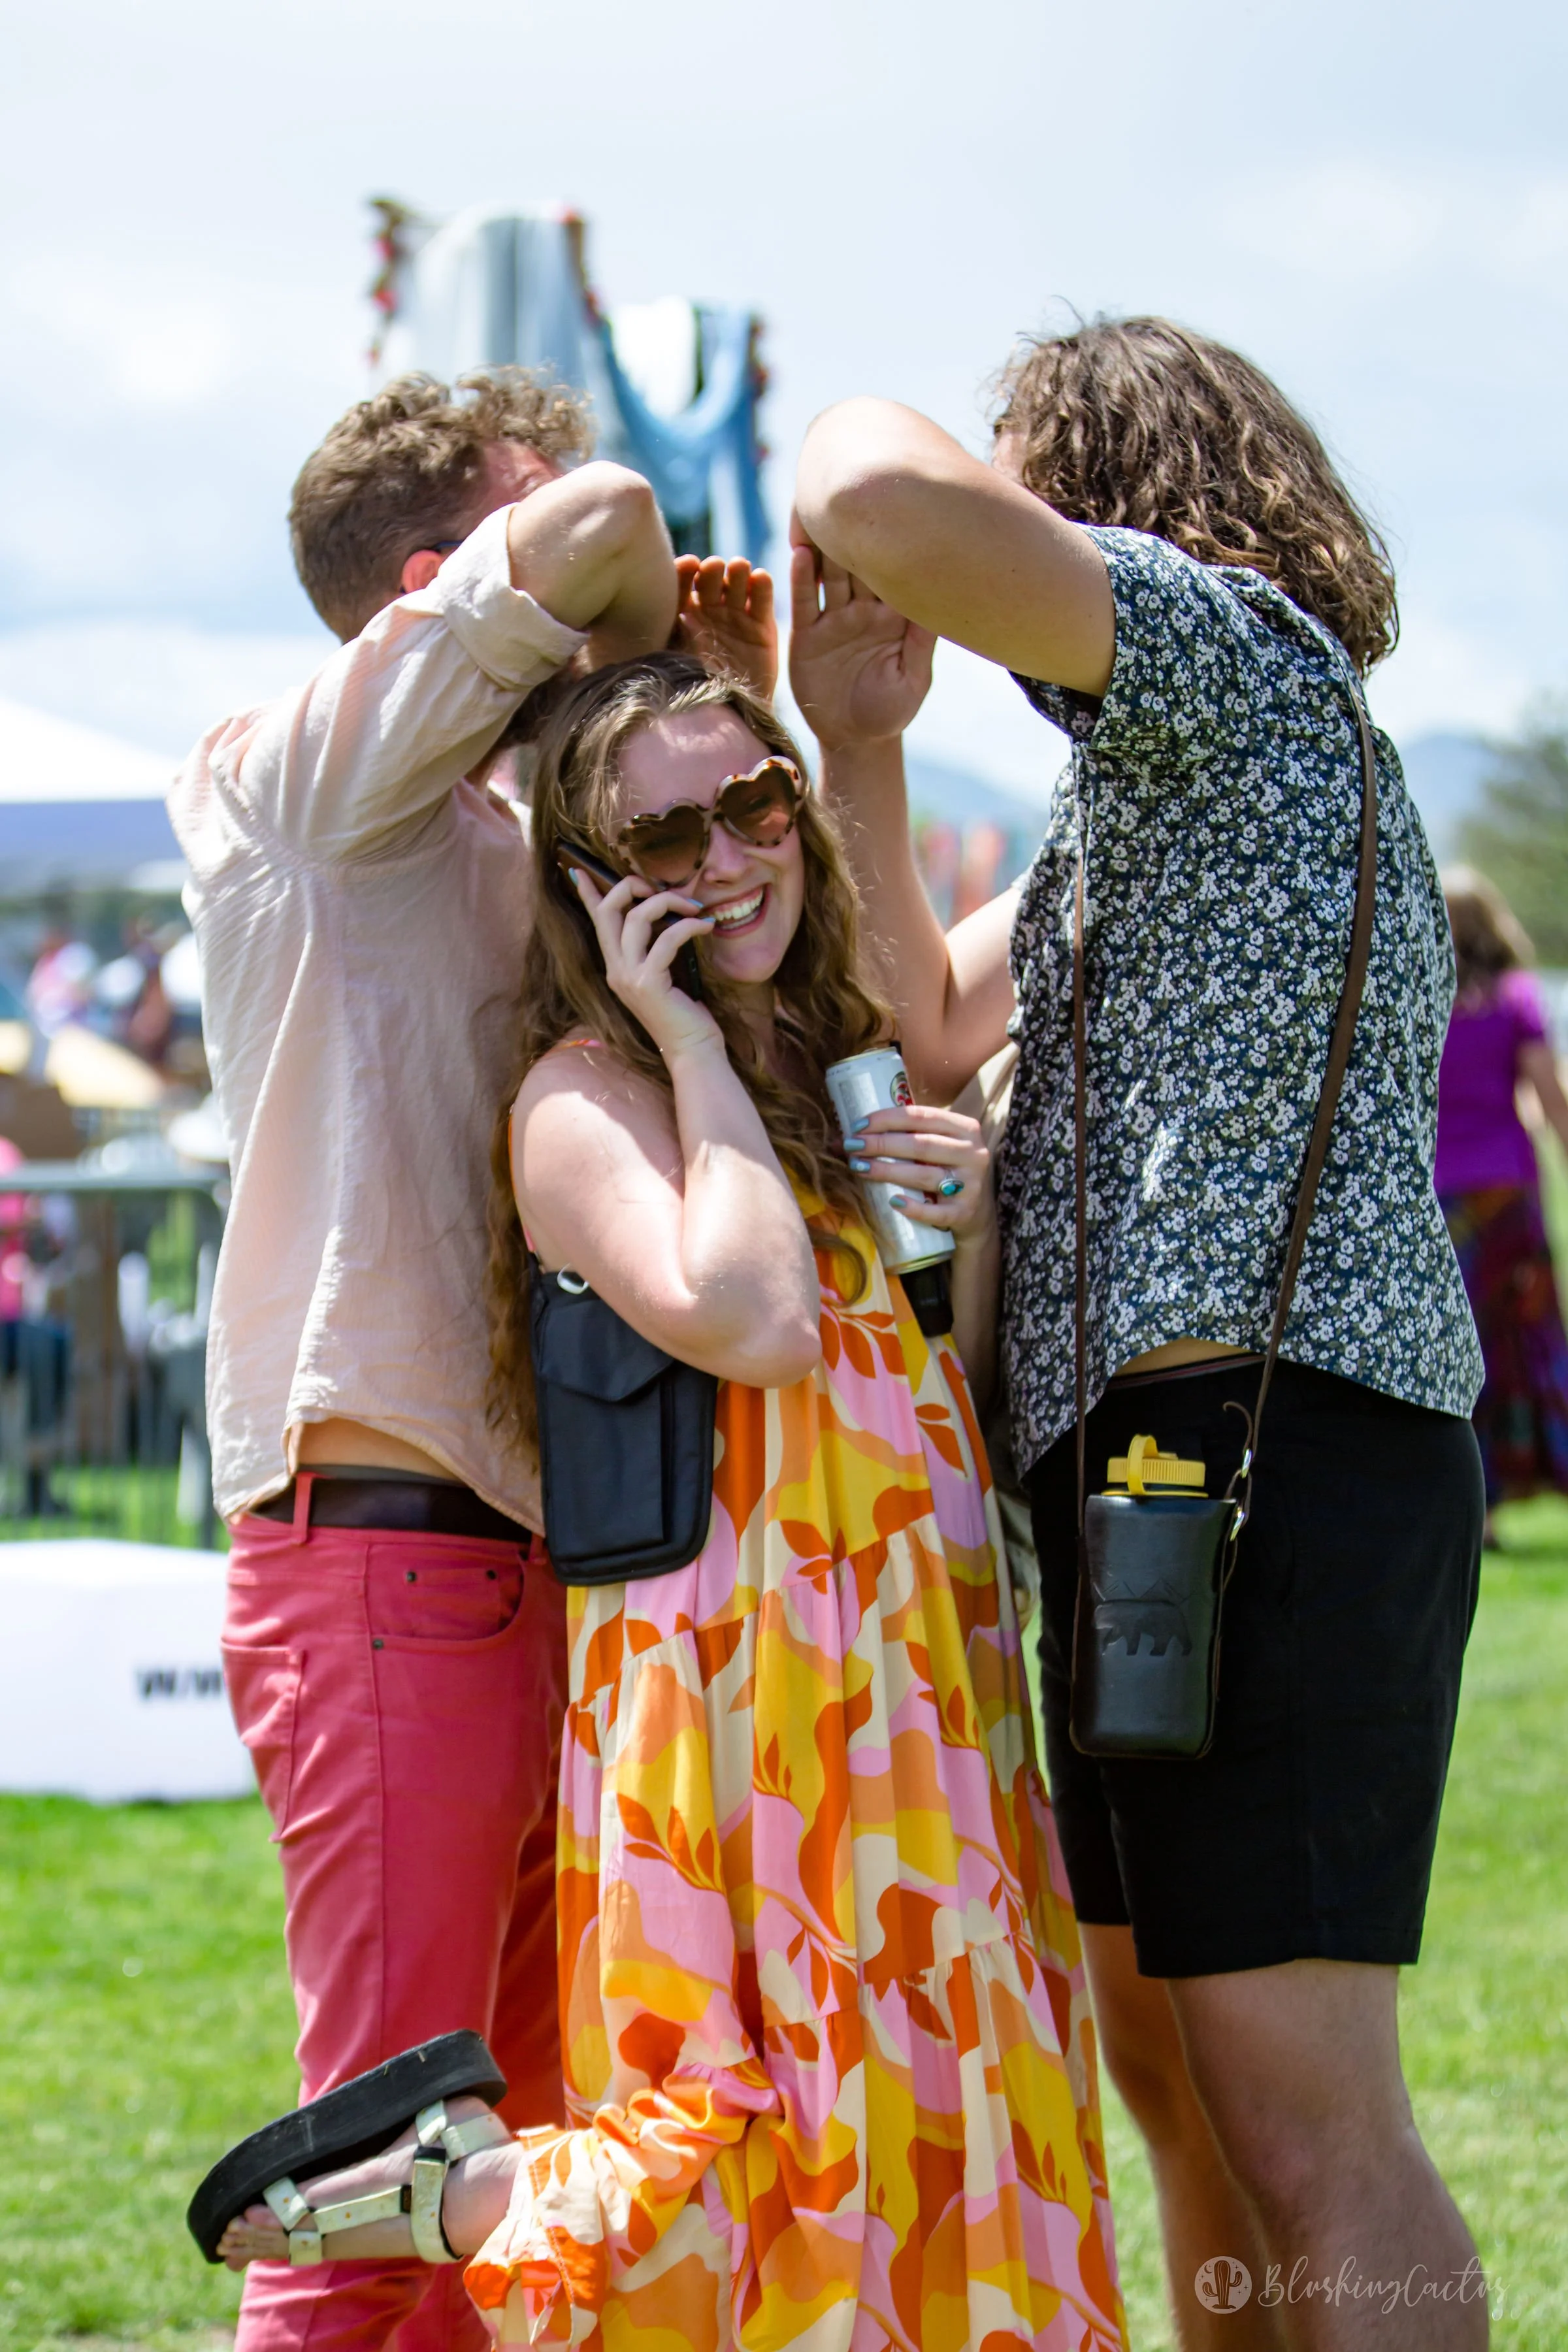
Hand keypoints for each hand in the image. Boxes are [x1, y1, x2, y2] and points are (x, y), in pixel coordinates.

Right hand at [568, 866, 721, 1060]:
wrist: (692, 1051)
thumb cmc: (684, 1013)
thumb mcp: (664, 976)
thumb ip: (655, 950)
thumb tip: (666, 917)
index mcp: (616, 967)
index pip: (597, 922)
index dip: (588, 894)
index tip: (580, 870)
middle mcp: (616, 970)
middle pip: (610, 911)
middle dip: (632, 887)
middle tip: (660, 887)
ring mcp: (629, 977)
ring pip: (636, 917)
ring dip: (668, 903)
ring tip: (695, 907)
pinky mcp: (649, 983)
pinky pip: (667, 938)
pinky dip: (689, 926)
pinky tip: (707, 926)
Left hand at [671, 556, 777, 697]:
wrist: (731, 716)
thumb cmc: (696, 690)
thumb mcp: (676, 659)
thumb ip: (672, 633)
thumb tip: (667, 606)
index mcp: (684, 614)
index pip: (682, 582)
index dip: (685, 571)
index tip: (689, 565)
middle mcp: (710, 609)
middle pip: (710, 578)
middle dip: (712, 570)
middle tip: (713, 568)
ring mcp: (736, 615)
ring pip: (736, 582)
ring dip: (737, 571)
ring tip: (738, 568)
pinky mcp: (762, 624)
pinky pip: (762, 598)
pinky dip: (762, 585)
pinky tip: (759, 578)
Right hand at [788, 520, 934, 750]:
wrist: (855, 740)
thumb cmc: (891, 711)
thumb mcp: (914, 678)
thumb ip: (922, 641)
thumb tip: (943, 600)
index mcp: (896, 616)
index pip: (898, 569)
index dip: (898, 539)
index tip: (901, 504)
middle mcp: (865, 609)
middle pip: (861, 561)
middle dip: (859, 529)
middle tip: (857, 492)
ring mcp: (835, 618)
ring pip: (830, 573)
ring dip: (827, 545)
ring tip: (824, 512)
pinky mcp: (808, 634)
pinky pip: (803, 601)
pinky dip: (801, 579)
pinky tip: (799, 554)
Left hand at [843, 1104, 992, 1243]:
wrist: (975, 1212)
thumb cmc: (945, 1170)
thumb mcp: (937, 1146)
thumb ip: (904, 1136)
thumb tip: (843, 1140)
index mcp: (965, 1128)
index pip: (922, 1116)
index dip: (887, 1119)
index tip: (858, 1126)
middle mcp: (972, 1153)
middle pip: (921, 1145)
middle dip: (882, 1144)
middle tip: (852, 1146)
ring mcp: (971, 1184)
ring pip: (924, 1175)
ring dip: (888, 1171)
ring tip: (859, 1168)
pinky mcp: (964, 1212)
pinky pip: (936, 1212)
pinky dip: (914, 1208)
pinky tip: (893, 1202)